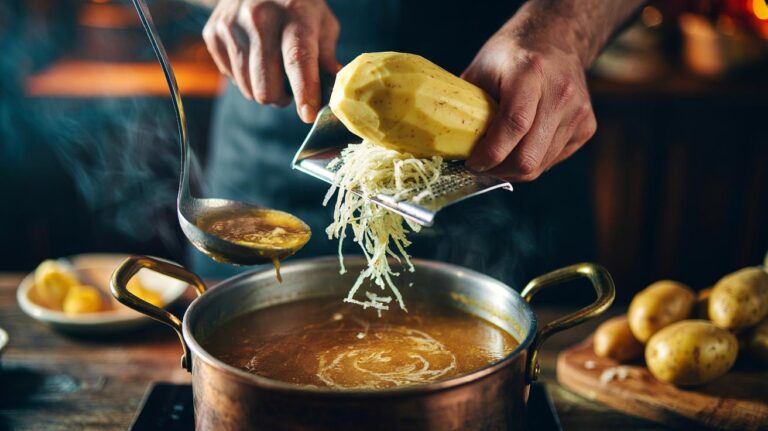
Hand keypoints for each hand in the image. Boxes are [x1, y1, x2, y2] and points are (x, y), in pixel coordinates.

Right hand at [203, 0, 340, 122]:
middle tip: (290, 91)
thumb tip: (333, 87)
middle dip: (280, 99)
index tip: (307, 115)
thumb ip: (327, 55)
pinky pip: (232, 78)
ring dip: (263, 90)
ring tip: (272, 71)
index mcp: (294, 12)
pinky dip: (246, 78)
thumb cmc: (296, 5)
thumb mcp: (321, 21)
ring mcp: (232, 25)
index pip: (297, 58)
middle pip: (266, 85)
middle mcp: (259, 17)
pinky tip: (253, 58)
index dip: (303, 91)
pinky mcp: (213, 33)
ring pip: (248, 89)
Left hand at [462, 24, 596, 180]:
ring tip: (498, 158)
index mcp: (531, 72)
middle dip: (499, 170)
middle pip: (529, 156)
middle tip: (481, 166)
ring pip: (541, 165)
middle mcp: (560, 92)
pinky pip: (553, 160)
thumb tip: (446, 140)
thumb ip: (467, 104)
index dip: (490, 153)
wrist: (556, 39)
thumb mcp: (482, 69)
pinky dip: (533, 161)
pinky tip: (520, 146)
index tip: (472, 162)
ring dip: (514, 169)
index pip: (514, 125)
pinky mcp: (587, 127)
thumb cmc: (512, 55)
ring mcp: (578, 111)